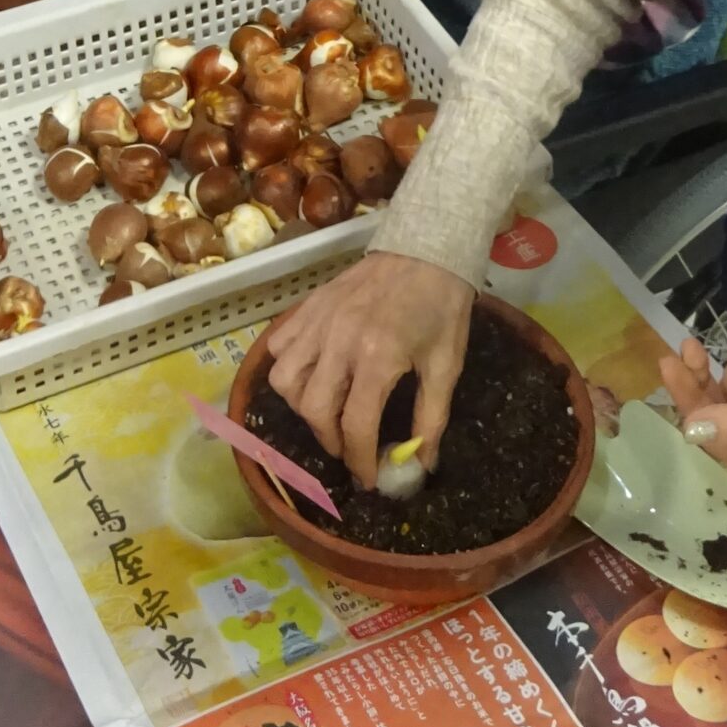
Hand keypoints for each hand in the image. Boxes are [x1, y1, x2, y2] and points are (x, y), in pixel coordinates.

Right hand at [266, 253, 474, 484]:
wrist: (425, 247)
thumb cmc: (442, 307)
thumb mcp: (446, 365)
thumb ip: (431, 417)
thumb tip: (421, 463)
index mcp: (378, 356)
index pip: (355, 425)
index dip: (360, 461)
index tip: (368, 479)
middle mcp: (339, 341)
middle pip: (314, 410)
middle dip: (331, 441)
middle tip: (350, 447)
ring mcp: (317, 322)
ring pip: (286, 381)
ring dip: (303, 407)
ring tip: (327, 412)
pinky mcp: (307, 307)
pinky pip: (279, 348)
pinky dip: (288, 369)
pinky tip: (310, 375)